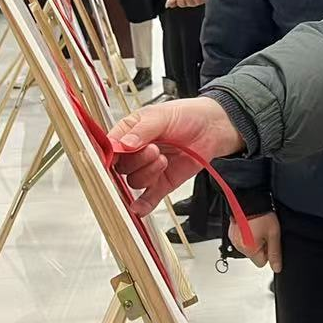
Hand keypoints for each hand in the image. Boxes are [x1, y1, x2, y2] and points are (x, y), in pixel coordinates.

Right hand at [110, 97, 243, 211]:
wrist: (212, 127)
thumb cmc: (186, 115)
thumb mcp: (161, 116)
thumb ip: (142, 130)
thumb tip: (125, 144)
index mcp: (129, 133)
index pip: (110, 147)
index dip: (110, 154)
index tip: (115, 156)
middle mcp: (135, 153)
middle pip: (121, 167)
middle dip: (137, 161)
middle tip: (154, 150)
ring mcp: (148, 169)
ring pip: (134, 182)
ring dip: (148, 173)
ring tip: (164, 159)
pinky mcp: (161, 184)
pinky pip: (147, 199)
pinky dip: (142, 205)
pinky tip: (139, 207)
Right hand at [231, 211, 281, 272]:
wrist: (250, 199)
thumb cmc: (261, 214)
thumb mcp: (273, 234)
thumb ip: (275, 253)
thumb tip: (277, 267)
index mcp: (249, 249)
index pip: (261, 263)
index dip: (267, 252)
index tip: (269, 241)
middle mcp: (239, 246)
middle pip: (253, 255)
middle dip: (259, 246)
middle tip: (263, 232)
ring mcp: (233, 239)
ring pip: (247, 247)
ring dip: (252, 240)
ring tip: (257, 227)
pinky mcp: (231, 232)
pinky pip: (241, 239)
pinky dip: (245, 235)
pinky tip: (250, 225)